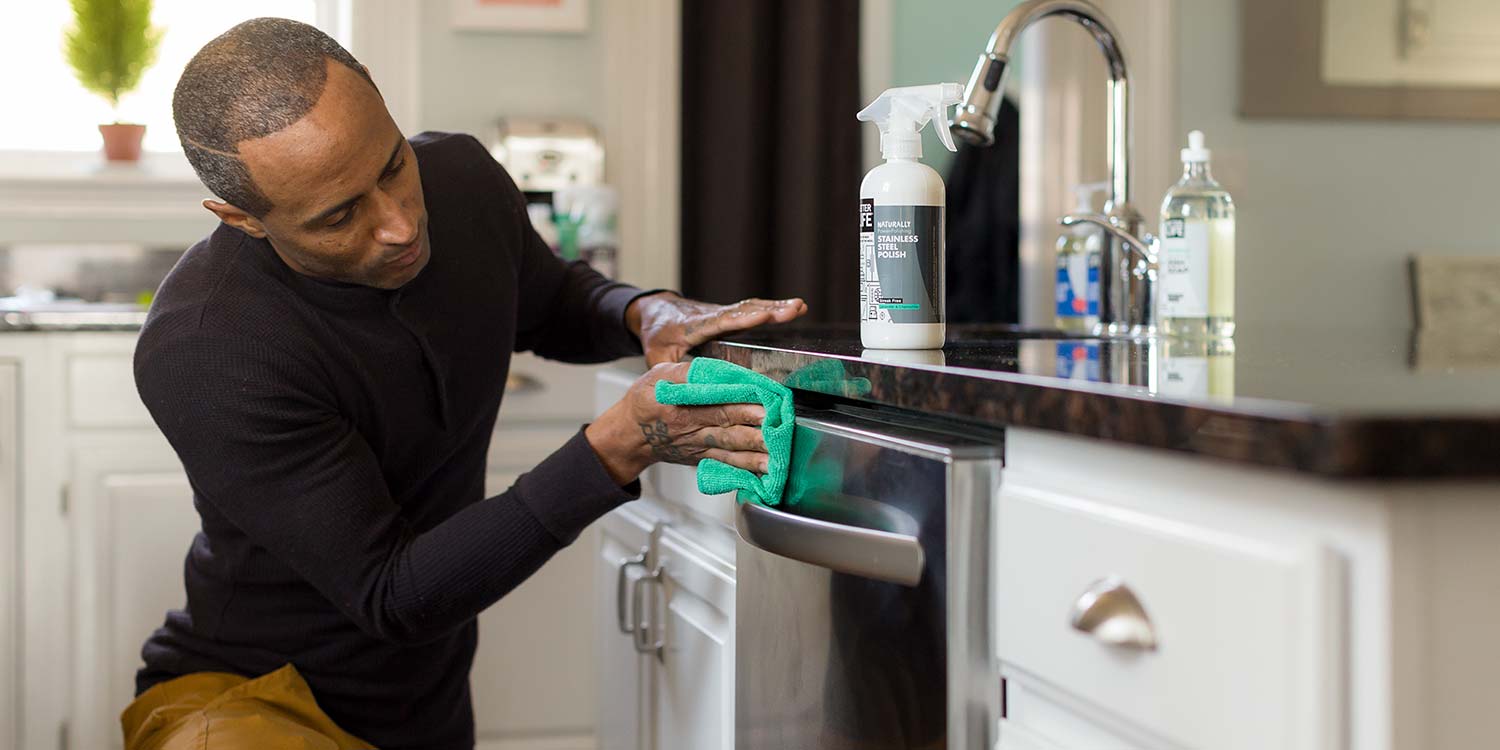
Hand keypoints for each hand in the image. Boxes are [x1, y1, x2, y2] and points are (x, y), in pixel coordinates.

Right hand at [585, 362, 768, 485]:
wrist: (631, 436)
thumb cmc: (645, 401)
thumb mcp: (657, 375)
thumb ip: (685, 372)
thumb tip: (716, 370)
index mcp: (679, 405)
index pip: (713, 402)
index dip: (738, 401)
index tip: (761, 397)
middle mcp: (690, 428)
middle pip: (725, 427)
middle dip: (752, 427)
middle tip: (775, 425)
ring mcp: (698, 446)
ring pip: (729, 450)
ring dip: (754, 454)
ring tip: (775, 459)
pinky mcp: (702, 458)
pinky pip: (725, 465)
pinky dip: (744, 471)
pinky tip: (763, 475)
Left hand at [627, 292, 807, 365]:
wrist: (654, 311)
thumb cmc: (656, 336)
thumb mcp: (657, 358)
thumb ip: (673, 374)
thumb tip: (690, 393)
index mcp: (694, 326)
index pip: (721, 321)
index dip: (742, 319)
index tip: (763, 315)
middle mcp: (711, 315)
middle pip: (742, 310)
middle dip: (769, 309)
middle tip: (794, 309)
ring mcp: (721, 313)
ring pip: (750, 307)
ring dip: (776, 306)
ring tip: (799, 306)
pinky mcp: (728, 314)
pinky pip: (751, 309)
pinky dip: (772, 308)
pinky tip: (792, 308)